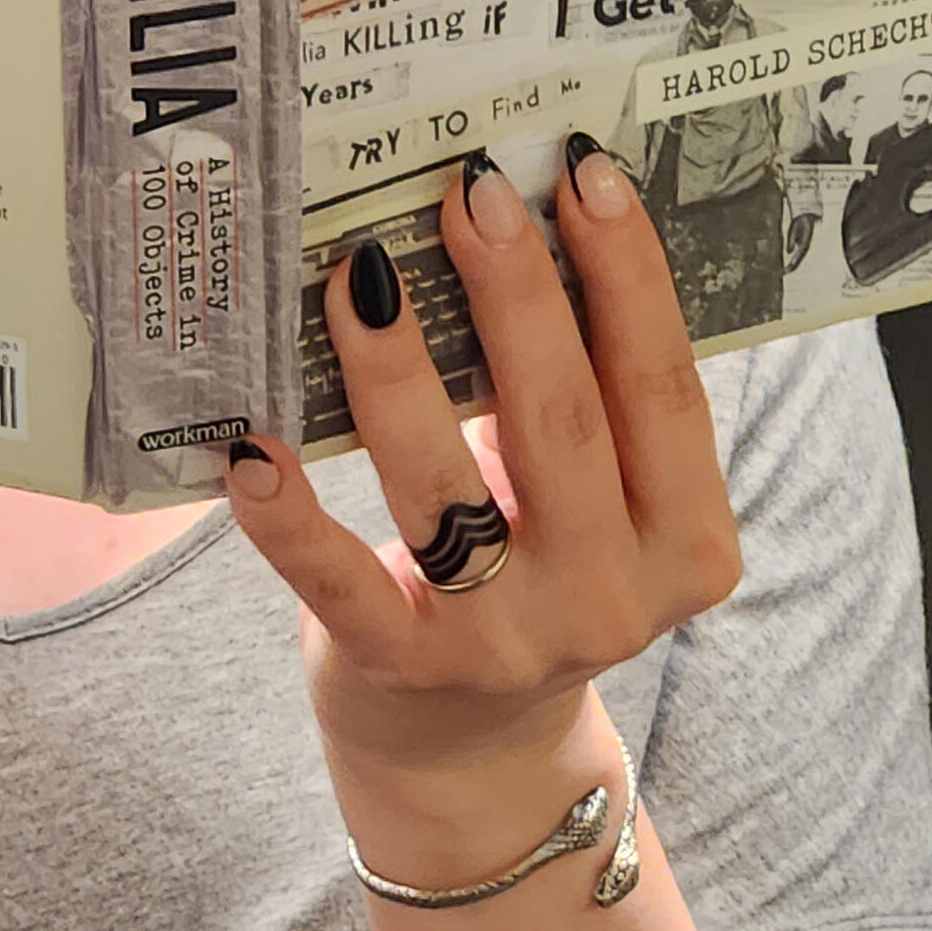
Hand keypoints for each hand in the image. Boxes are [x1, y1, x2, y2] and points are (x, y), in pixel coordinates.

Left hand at [225, 145, 738, 883]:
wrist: (475, 756)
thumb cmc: (537, 569)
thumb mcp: (598, 501)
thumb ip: (588, 396)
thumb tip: (526, 218)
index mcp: (683, 542)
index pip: (665, 390)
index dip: (629, 277)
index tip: (584, 173)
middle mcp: (607, 599)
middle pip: (563, 424)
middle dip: (517, 296)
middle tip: (472, 192)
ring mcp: (502, 641)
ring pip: (446, 490)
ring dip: (397, 374)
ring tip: (360, 275)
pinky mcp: (399, 668)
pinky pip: (340, 580)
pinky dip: (289, 515)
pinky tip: (247, 448)